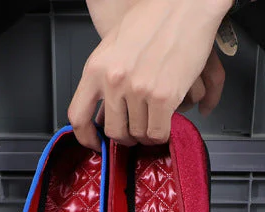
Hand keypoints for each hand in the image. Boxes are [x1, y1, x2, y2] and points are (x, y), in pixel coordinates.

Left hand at [71, 0, 231, 149]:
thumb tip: (103, 110)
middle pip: (114, 131)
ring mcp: (139, 90)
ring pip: (138, 134)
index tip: (96, 143)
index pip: (79, 116)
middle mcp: (114, 81)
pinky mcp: (163, 97)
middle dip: (125, 138)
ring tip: (153, 122)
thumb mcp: (114, 46)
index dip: (87, 138)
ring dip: (146, 134)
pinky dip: (161, 135)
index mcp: (96, 68)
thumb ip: (105, 77)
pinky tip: (164, 125)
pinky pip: (158, 132)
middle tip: (134, 133)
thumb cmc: (153, 18)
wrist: (185, 4)